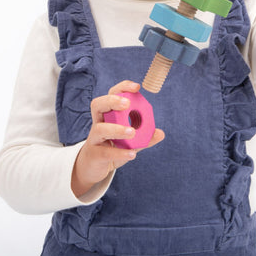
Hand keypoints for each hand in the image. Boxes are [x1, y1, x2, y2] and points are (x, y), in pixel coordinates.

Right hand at [71, 80, 164, 197]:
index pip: (111, 95)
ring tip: (132, 132)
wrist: (95, 168)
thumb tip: (161, 133)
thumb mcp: (130, 141)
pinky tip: (131, 154)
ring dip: (116, 129)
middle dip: (112, 101)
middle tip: (126, 104)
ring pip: (100, 129)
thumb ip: (145, 137)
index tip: (137, 87)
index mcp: (108, 115)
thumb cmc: (113, 148)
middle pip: (97, 105)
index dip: (122, 88)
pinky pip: (105, 152)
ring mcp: (94, 138)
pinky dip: (119, 153)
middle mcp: (98, 123)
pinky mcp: (94, 154)